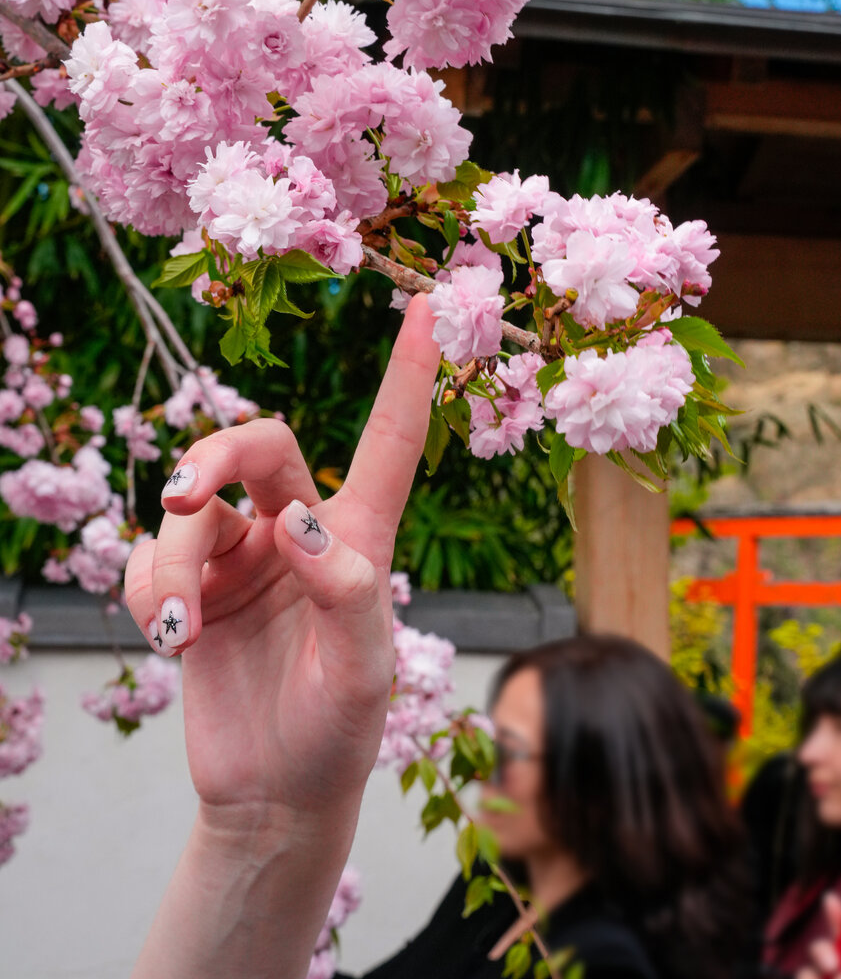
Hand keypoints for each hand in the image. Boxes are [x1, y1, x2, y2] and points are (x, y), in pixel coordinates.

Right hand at [124, 294, 439, 820]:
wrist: (271, 797)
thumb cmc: (337, 733)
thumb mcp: (363, 673)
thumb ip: (346, 593)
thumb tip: (297, 523)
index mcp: (360, 539)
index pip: (388, 443)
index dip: (409, 376)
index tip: (427, 308)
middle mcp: (300, 532)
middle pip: (254, 444)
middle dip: (213, 459)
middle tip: (185, 497)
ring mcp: (242, 559)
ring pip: (189, 513)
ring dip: (174, 565)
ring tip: (181, 632)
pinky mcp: (192, 589)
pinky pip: (149, 557)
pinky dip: (148, 591)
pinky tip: (171, 639)